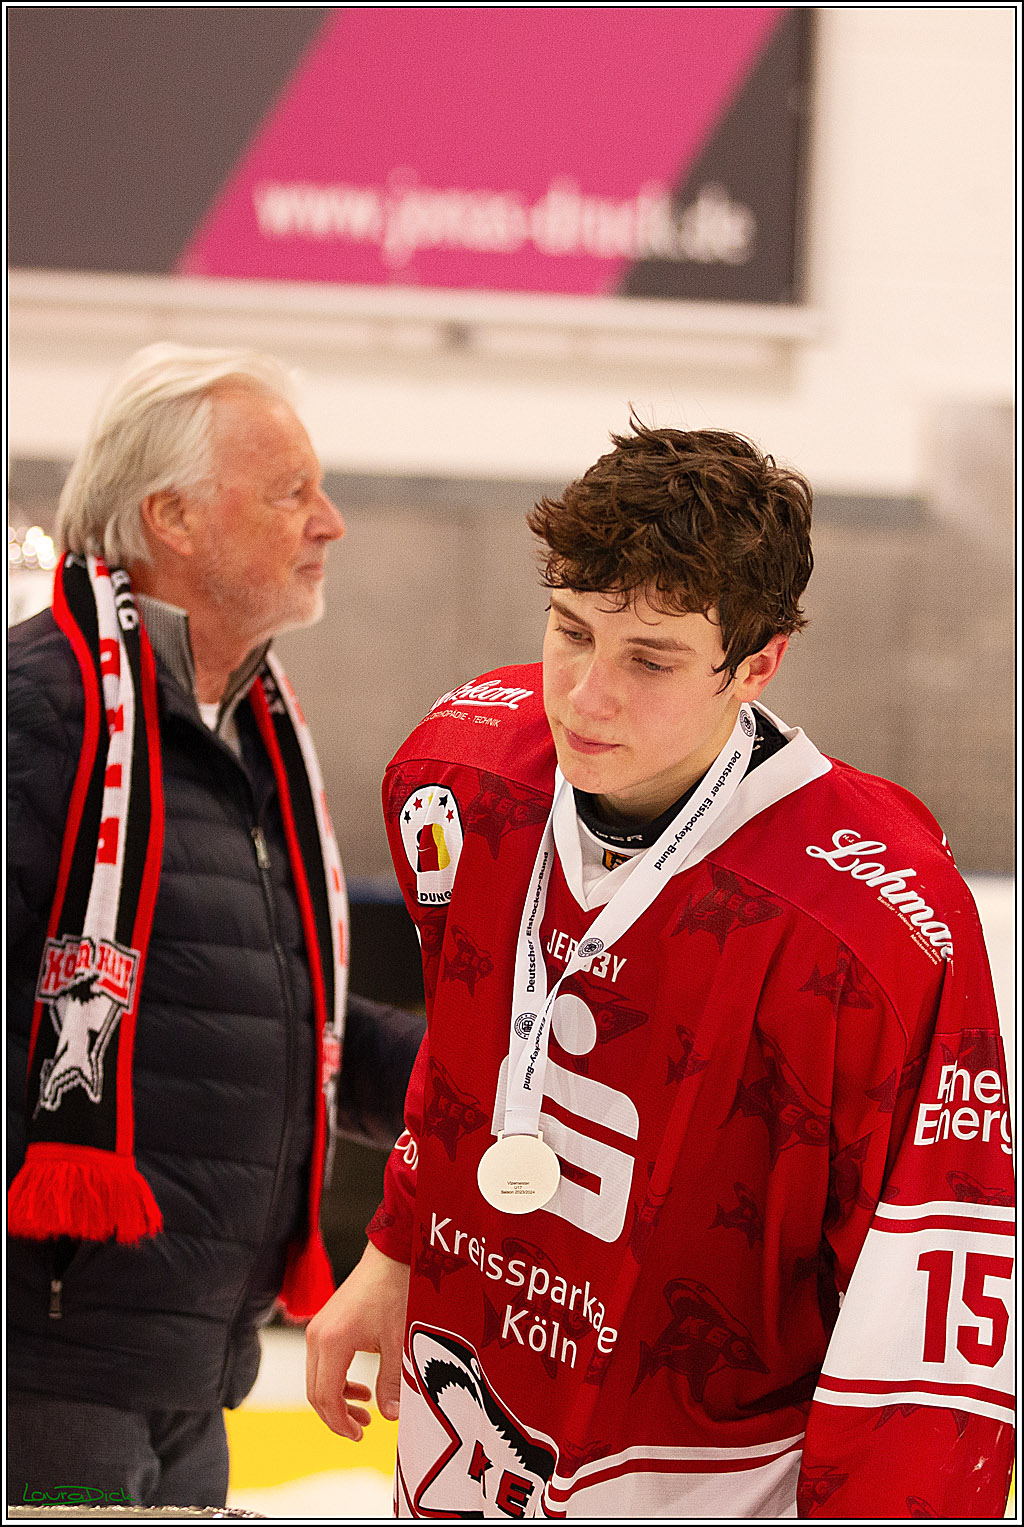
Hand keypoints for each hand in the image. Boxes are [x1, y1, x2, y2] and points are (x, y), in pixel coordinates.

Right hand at [305, 1240, 410, 1438]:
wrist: (390, 1256)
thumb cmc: (395, 1292)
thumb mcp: (398, 1341)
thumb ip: (393, 1381)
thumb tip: (391, 1416)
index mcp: (332, 1343)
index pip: (325, 1398)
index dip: (340, 1423)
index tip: (360, 1437)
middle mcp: (316, 1337)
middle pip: (315, 1393)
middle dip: (336, 1417)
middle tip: (362, 1431)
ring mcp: (317, 1330)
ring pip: (317, 1380)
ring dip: (337, 1401)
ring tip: (365, 1413)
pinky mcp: (324, 1325)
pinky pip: (322, 1365)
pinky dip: (337, 1382)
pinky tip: (362, 1389)